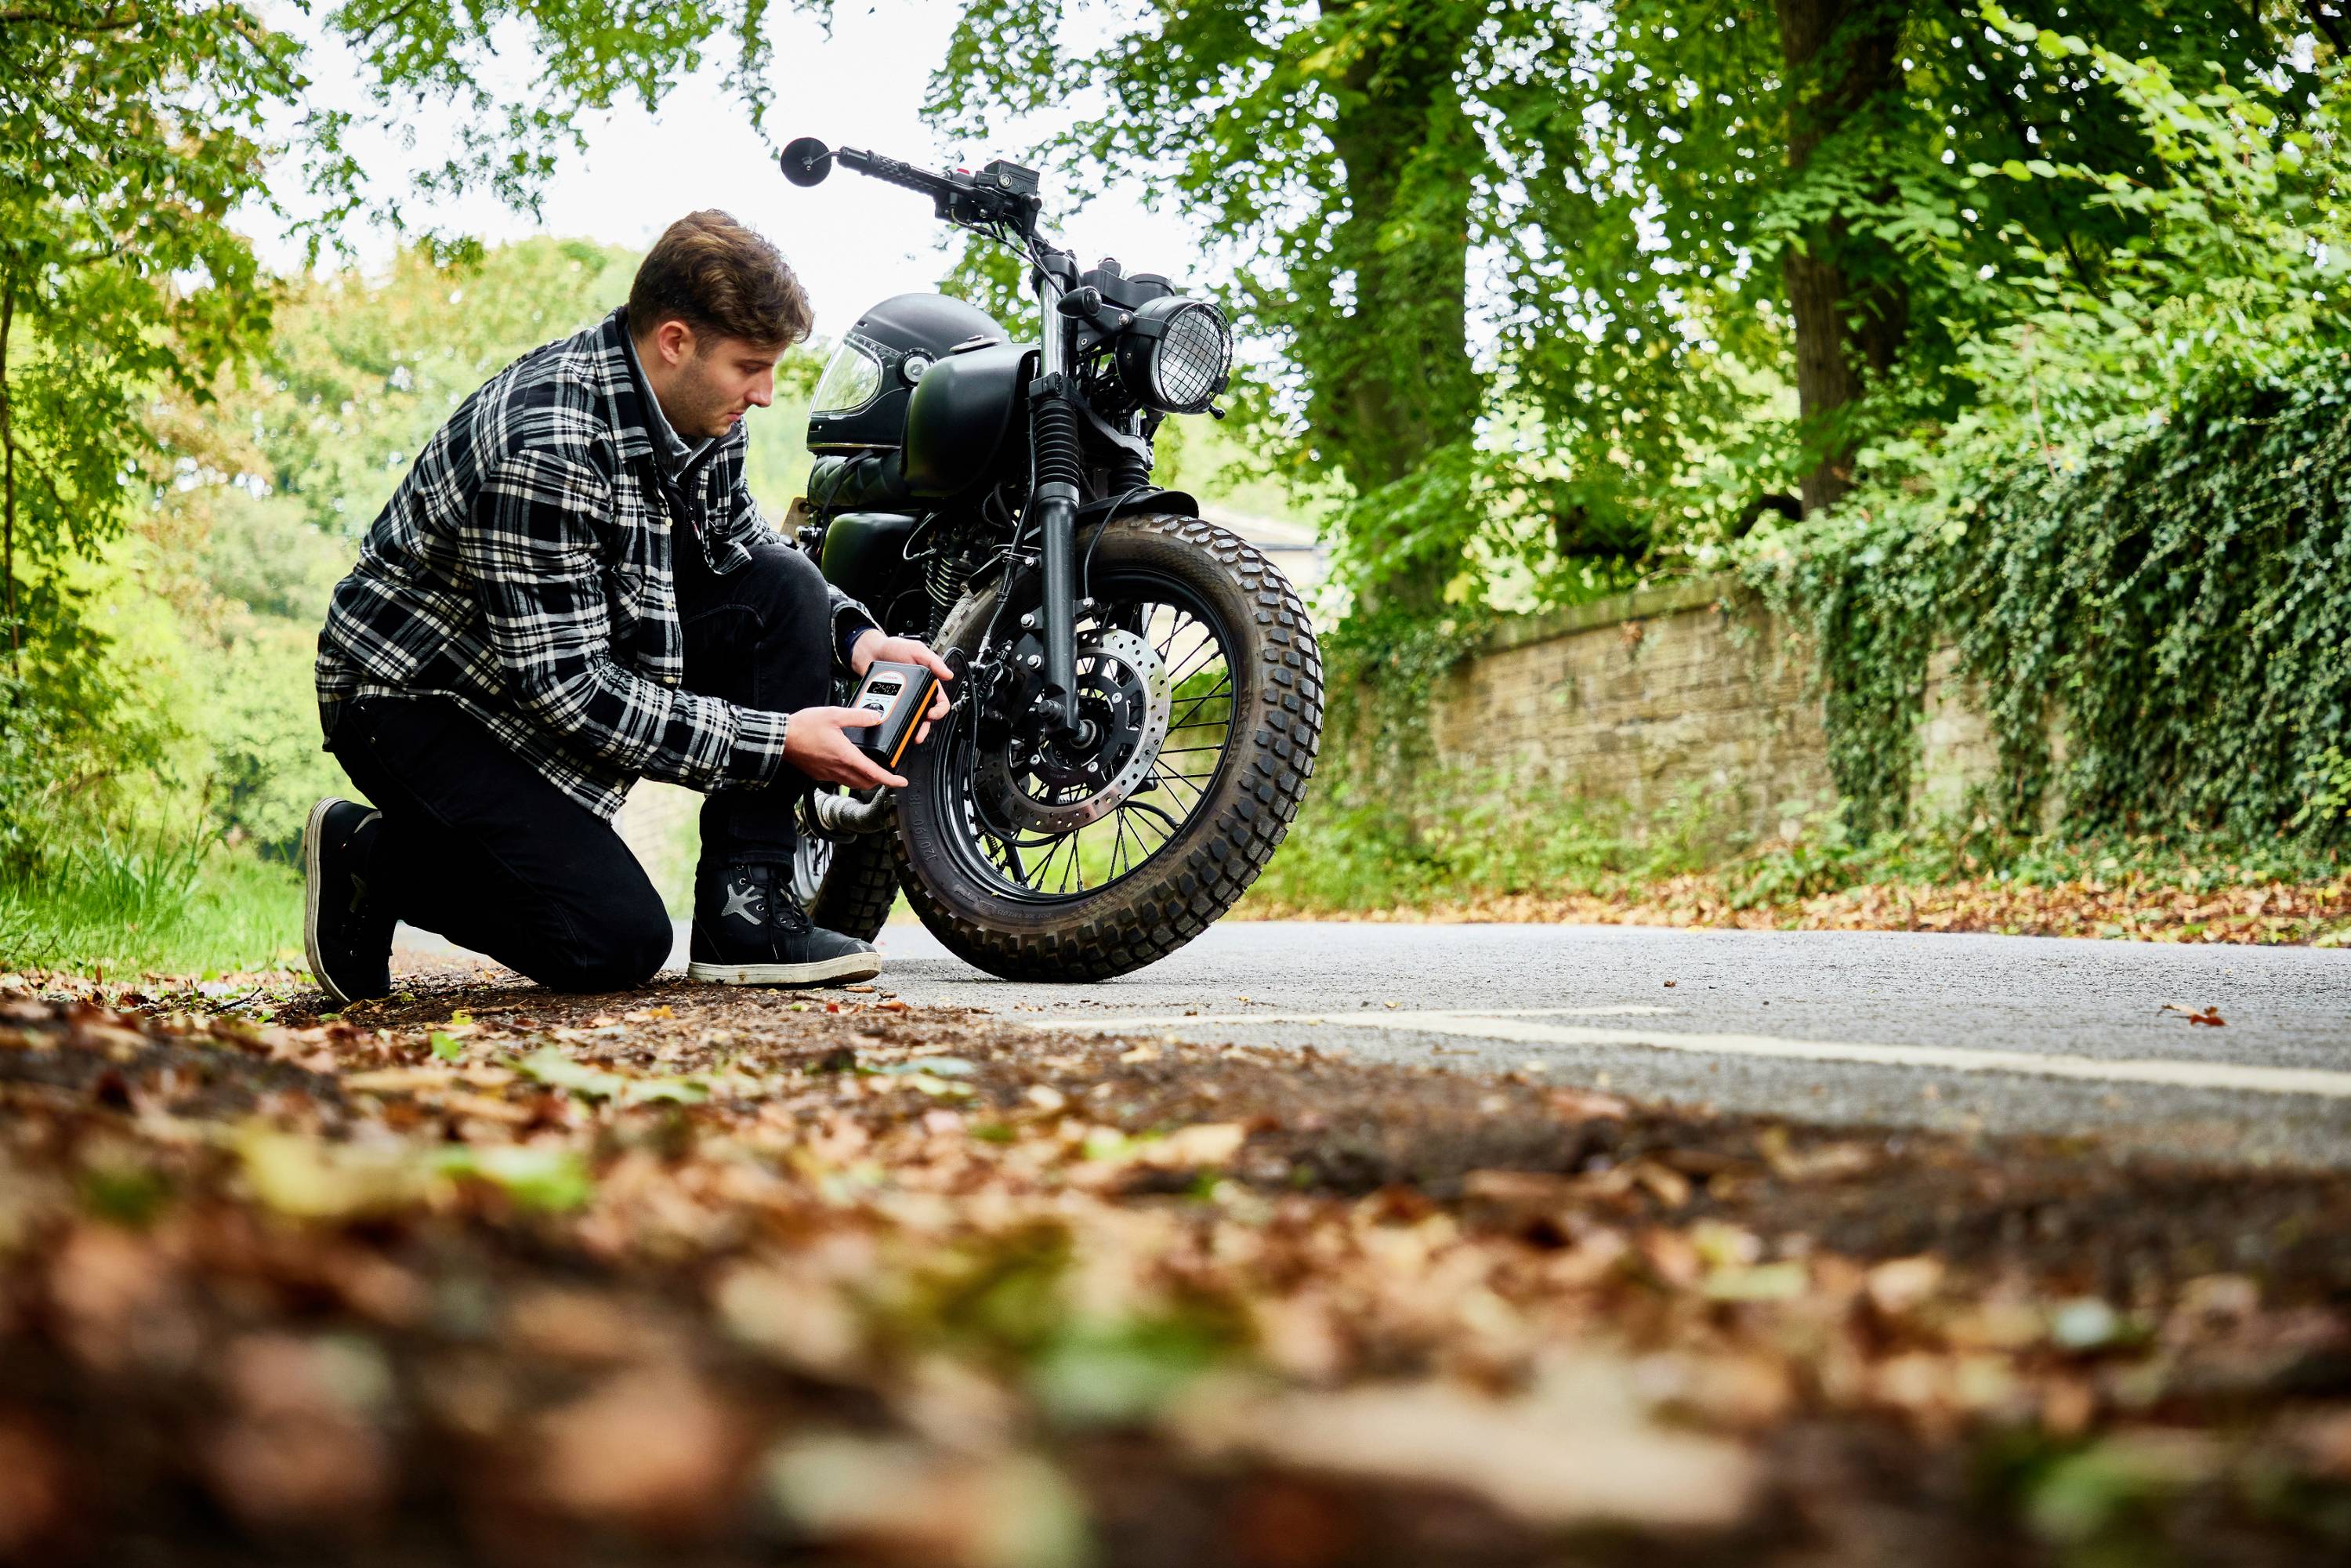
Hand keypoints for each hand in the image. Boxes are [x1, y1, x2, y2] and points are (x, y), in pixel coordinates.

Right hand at [784, 706, 906, 789]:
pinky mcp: (819, 775)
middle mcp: (838, 769)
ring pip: (853, 784)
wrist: (780, 739)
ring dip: (865, 780)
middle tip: (887, 772)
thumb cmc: (804, 727)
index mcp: (846, 756)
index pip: (874, 774)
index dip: (891, 780)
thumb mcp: (834, 715)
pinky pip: (840, 780)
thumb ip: (857, 716)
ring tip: (871, 769)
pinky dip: (850, 777)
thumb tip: (875, 717)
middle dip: (880, 780)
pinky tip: (848, 765)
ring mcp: (828, 774)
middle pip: (866, 783)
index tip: (901, 782)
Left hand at [848, 629, 953, 742]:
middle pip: (925, 717)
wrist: (869, 651)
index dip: (939, 711)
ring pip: (911, 721)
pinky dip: (894, 723)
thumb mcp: (916, 650)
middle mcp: (917, 694)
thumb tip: (948, 674)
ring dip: (910, 730)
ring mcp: (903, 701)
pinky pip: (893, 717)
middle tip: (918, 733)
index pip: (940, 702)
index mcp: (927, 683)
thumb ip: (933, 661)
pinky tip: (891, 725)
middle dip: (923, 728)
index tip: (931, 714)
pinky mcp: (889, 704)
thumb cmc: (893, 648)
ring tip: (906, 734)